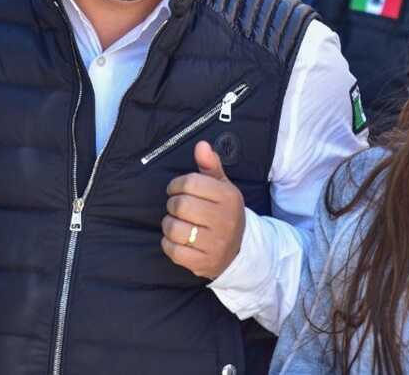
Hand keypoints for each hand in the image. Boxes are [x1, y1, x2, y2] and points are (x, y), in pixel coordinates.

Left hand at [161, 141, 244, 278]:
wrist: (240, 249)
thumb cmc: (224, 212)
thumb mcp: (222, 186)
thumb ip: (210, 165)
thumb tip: (201, 145)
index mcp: (229, 197)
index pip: (191, 183)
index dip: (176, 184)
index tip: (176, 190)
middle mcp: (224, 220)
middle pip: (180, 205)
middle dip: (173, 205)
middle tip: (178, 208)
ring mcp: (215, 244)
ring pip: (174, 229)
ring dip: (169, 225)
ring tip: (176, 223)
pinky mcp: (203, 263)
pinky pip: (173, 250)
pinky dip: (169, 244)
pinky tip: (178, 240)